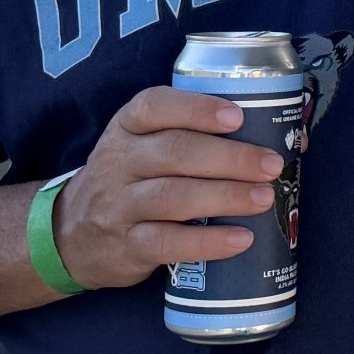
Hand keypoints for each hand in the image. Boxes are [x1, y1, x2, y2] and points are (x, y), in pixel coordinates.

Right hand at [49, 87, 284, 289]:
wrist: (71, 236)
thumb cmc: (131, 182)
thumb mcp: (143, 147)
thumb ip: (194, 137)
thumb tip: (283, 136)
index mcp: (127, 128)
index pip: (154, 107)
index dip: (197, 109)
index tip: (237, 116)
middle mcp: (119, 162)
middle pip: (175, 153)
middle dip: (230, 157)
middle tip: (271, 165)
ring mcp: (119, 206)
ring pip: (173, 196)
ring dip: (225, 196)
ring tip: (265, 198)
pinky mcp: (126, 246)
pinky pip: (167, 242)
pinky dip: (207, 241)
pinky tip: (240, 239)